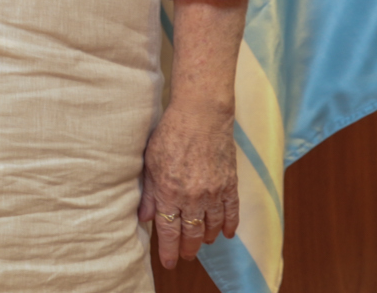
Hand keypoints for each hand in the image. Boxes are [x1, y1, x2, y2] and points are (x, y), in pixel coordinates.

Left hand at [139, 101, 239, 268]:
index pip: (169, 230)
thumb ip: (149, 192)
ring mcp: (214, 192)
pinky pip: (231, 212)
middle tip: (185, 256)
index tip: (169, 261)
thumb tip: (145, 217)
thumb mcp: (150, 162)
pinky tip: (225, 233)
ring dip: (206, 238)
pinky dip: (229, 225)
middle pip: (191, 233)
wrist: (201, 115)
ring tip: (202, 244)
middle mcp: (192, 197)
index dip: (169, 249)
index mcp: (169, 192)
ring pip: (211, 226)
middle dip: (188, 248)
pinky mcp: (230, 184)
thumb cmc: (170, 134)